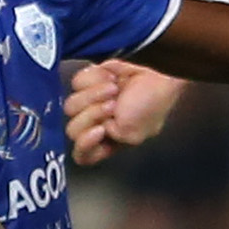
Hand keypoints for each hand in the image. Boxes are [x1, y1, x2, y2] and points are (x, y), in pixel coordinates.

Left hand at [66, 59, 183, 166]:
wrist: (157, 73)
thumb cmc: (151, 105)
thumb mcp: (132, 135)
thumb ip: (106, 141)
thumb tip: (93, 125)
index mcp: (108, 143)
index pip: (83, 156)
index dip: (84, 146)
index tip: (99, 130)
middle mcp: (96, 124)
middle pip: (72, 129)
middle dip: (92, 115)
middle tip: (112, 106)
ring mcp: (90, 103)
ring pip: (71, 105)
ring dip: (94, 95)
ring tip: (114, 89)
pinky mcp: (90, 81)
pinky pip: (77, 83)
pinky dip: (95, 79)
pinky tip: (112, 78)